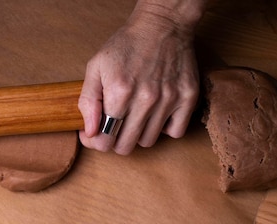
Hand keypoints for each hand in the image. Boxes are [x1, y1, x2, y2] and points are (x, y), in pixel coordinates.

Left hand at [78, 1, 204, 154]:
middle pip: (125, 146)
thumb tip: (89, 132)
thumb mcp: (96, 67)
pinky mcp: (188, 97)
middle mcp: (145, 99)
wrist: (162, 24)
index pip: (104, 140)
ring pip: (148, 142)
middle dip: (115, 140)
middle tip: (115, 126)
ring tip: (136, 116)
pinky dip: (164, 128)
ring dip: (138, 134)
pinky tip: (157, 114)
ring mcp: (169, 99)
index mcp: (119, 92)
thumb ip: (87, 102)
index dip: (96, 141)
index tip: (95, 133)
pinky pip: (175, 132)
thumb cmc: (126, 45)